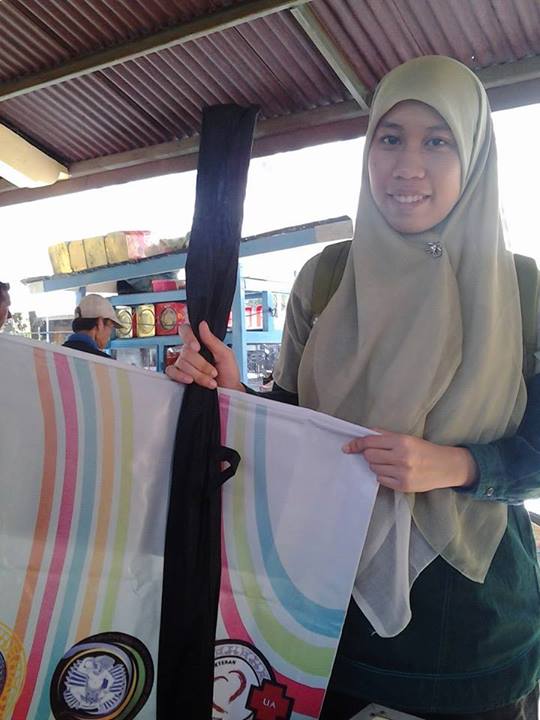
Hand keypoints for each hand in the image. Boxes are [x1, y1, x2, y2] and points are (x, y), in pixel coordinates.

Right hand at [166, 321, 244, 391]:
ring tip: (210, 381)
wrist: (228, 392)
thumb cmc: (228, 372)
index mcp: (200, 342)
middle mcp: (189, 351)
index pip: (186, 331)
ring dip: (198, 374)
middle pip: (186, 352)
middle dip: (202, 365)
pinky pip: (171, 371)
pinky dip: (180, 375)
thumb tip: (202, 324)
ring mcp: (183, 363)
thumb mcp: (225, 355)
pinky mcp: (178, 376)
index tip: (197, 347)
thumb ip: (213, 340)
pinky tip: (190, 380)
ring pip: (182, 363)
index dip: (189, 337)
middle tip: (213, 372)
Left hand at [342, 430, 477, 492]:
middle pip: (369, 456)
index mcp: (401, 442)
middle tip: (377, 453)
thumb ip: (385, 435)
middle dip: (368, 454)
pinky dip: (382, 475)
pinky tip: (392, 471)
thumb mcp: (407, 438)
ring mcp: (401, 473)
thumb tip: (365, 434)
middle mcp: (401, 457)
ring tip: (388, 462)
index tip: (347, 447)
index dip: (356, 444)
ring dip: (376, 464)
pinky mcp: (403, 486)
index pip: (371, 442)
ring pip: (374, 468)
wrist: (445, 466)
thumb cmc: (424, 450)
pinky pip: (381, 480)